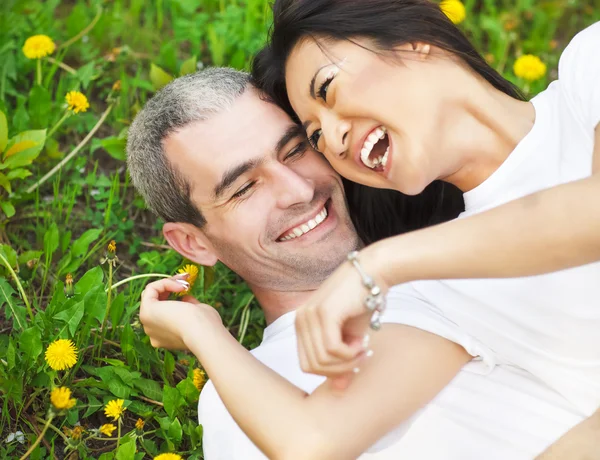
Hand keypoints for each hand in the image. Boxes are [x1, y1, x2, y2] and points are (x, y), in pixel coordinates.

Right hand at [139, 275, 221, 349]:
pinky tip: (180, 285)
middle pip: (155, 303)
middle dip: (169, 287)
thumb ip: (189, 307)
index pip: (163, 312)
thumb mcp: (198, 314)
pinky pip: (151, 289)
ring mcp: (148, 323)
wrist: (202, 333)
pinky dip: (165, 282)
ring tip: (184, 280)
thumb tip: (185, 298)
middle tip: (186, 279)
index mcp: (165, 338)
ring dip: (168, 283)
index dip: (174, 296)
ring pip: (151, 295)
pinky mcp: (146, 312)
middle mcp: (152, 333)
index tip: (188, 287)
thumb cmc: (205, 325)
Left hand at [295, 246, 386, 386]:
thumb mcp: (351, 338)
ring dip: (347, 362)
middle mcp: (299, 319)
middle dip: (339, 371)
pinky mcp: (323, 313)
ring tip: (363, 348)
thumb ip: (341, 363)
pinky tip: (361, 342)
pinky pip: (331, 349)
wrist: (374, 272)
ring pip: (321, 361)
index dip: (330, 372)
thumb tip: (339, 391)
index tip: (353, 363)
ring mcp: (308, 315)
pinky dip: (349, 354)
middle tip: (361, 358)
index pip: (306, 365)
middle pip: (311, 367)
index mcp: (301, 325)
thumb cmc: (362, 302)